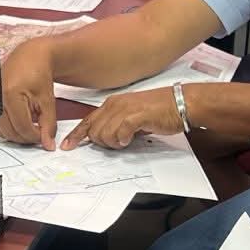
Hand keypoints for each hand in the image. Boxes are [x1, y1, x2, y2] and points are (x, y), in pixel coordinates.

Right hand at [0, 37, 58, 149]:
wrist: (30, 56)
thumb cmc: (38, 72)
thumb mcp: (48, 100)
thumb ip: (49, 124)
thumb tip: (48, 144)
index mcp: (11, 94)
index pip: (22, 128)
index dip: (35, 137)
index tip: (45, 138)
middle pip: (10, 132)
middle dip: (26, 137)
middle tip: (39, 134)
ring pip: (2, 130)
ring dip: (18, 133)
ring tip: (32, 126)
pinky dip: (11, 125)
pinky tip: (22, 120)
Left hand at [61, 86, 180, 149]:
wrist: (181, 103)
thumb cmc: (160, 110)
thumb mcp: (132, 115)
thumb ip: (116, 124)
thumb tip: (107, 138)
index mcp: (112, 103)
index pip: (87, 121)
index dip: (76, 135)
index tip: (68, 146)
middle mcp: (115, 104)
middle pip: (94, 132)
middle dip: (103, 143)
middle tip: (119, 143)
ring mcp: (125, 109)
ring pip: (104, 135)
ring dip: (115, 143)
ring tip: (128, 139)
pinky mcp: (136, 116)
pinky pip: (120, 133)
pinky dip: (124, 140)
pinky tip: (130, 138)